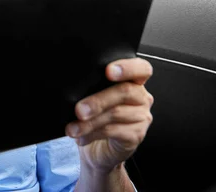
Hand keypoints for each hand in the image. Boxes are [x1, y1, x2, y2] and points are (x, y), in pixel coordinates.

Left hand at [65, 57, 153, 172]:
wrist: (98, 147)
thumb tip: (73, 87)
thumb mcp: (93, 96)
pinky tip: (81, 137)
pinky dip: (93, 134)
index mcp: (133, 81)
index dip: (127, 68)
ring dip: (90, 122)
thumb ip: (92, 87)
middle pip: (125, 92)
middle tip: (79, 110)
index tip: (108, 71)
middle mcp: (141, 97)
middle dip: (98, 100)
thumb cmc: (95, 116)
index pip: (141, 68)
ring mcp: (141, 117)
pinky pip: (114, 131)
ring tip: (73, 128)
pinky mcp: (136, 135)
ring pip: (116, 113)